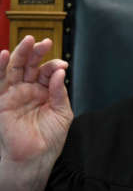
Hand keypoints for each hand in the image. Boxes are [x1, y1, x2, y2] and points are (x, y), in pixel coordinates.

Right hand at [0, 36, 72, 189]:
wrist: (36, 156)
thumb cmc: (50, 137)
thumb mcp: (62, 112)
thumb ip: (60, 92)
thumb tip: (60, 73)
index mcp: (46, 90)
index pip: (49, 71)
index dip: (55, 66)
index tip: (62, 65)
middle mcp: (30, 89)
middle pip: (31, 65)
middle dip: (37, 52)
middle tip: (45, 42)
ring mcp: (16, 93)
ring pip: (16, 68)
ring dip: (21, 53)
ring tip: (28, 41)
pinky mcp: (3, 100)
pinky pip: (0, 81)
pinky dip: (1, 67)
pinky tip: (3, 54)